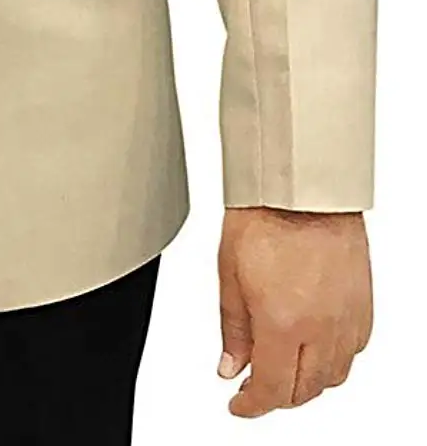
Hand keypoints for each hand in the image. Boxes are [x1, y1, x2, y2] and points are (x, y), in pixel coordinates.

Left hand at [217, 206, 372, 415]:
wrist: (301, 187)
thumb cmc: (264, 216)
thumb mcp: (229, 274)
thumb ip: (233, 328)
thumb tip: (231, 367)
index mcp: (283, 323)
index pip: (273, 390)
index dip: (252, 406)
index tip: (240, 405)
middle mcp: (321, 328)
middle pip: (305, 390)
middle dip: (278, 396)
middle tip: (256, 387)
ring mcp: (347, 317)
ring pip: (334, 376)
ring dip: (308, 382)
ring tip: (284, 368)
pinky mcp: (364, 304)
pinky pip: (354, 350)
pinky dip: (334, 359)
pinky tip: (315, 346)